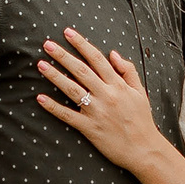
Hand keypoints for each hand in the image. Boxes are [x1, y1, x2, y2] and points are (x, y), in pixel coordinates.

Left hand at [32, 29, 164, 172]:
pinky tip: (40, 98)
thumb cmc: (142, 120)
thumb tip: (113, 53)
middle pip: (81, 70)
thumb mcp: (140, 92)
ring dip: (55, 76)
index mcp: (118, 85)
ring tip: (40, 65)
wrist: (144, 150)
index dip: (82, 44)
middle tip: (47, 44)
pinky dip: (53, 107)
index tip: (68, 33)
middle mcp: (107, 95)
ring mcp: (97, 112)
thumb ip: (128, 71)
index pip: (97, 59)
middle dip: (63, 56)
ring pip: (72, 89)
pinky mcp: (89, 128)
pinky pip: (68, 116)